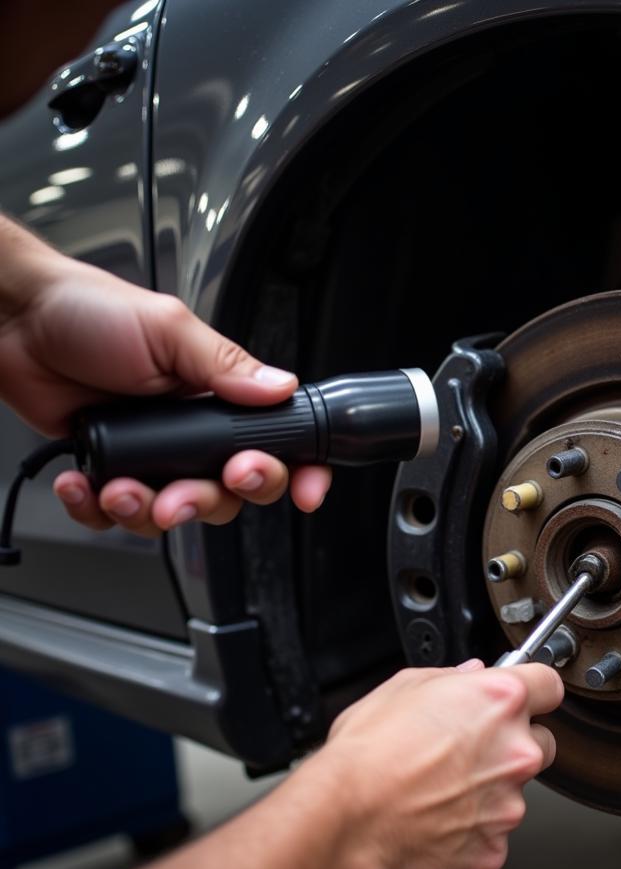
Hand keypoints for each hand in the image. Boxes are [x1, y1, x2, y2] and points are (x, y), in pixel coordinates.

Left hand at [0, 216, 330, 534]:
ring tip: (120, 487)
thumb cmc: (88, 311)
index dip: (296, 472)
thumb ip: (226, 365)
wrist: (14, 322)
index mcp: (219, 397)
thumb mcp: (168, 330)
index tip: (302, 493)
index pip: (276, 443)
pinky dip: (99, 511)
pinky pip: (117, 516)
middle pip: (230, 494)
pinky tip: (86, 484)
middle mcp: (192, 432)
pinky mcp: (110, 470)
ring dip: (148, 511)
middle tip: (185, 492)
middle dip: (209, 501)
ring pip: (175, 513)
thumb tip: (281, 388)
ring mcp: (152, 455)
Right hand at [317, 660, 563, 868]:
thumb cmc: (366, 754)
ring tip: (437, 788)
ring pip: (514, 790)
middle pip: (541, 741)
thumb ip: (449, 677)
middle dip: (513, 743)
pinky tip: (434, 818)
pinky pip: (491, 833)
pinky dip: (470, 828)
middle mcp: (514, 751)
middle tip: (468, 748)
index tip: (522, 698)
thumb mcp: (401, 687)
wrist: (346, 819)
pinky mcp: (493, 848)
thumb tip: (469, 676)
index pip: (549, 685)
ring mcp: (508, 803)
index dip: (533, 690)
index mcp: (499, 702)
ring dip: (488, 789)